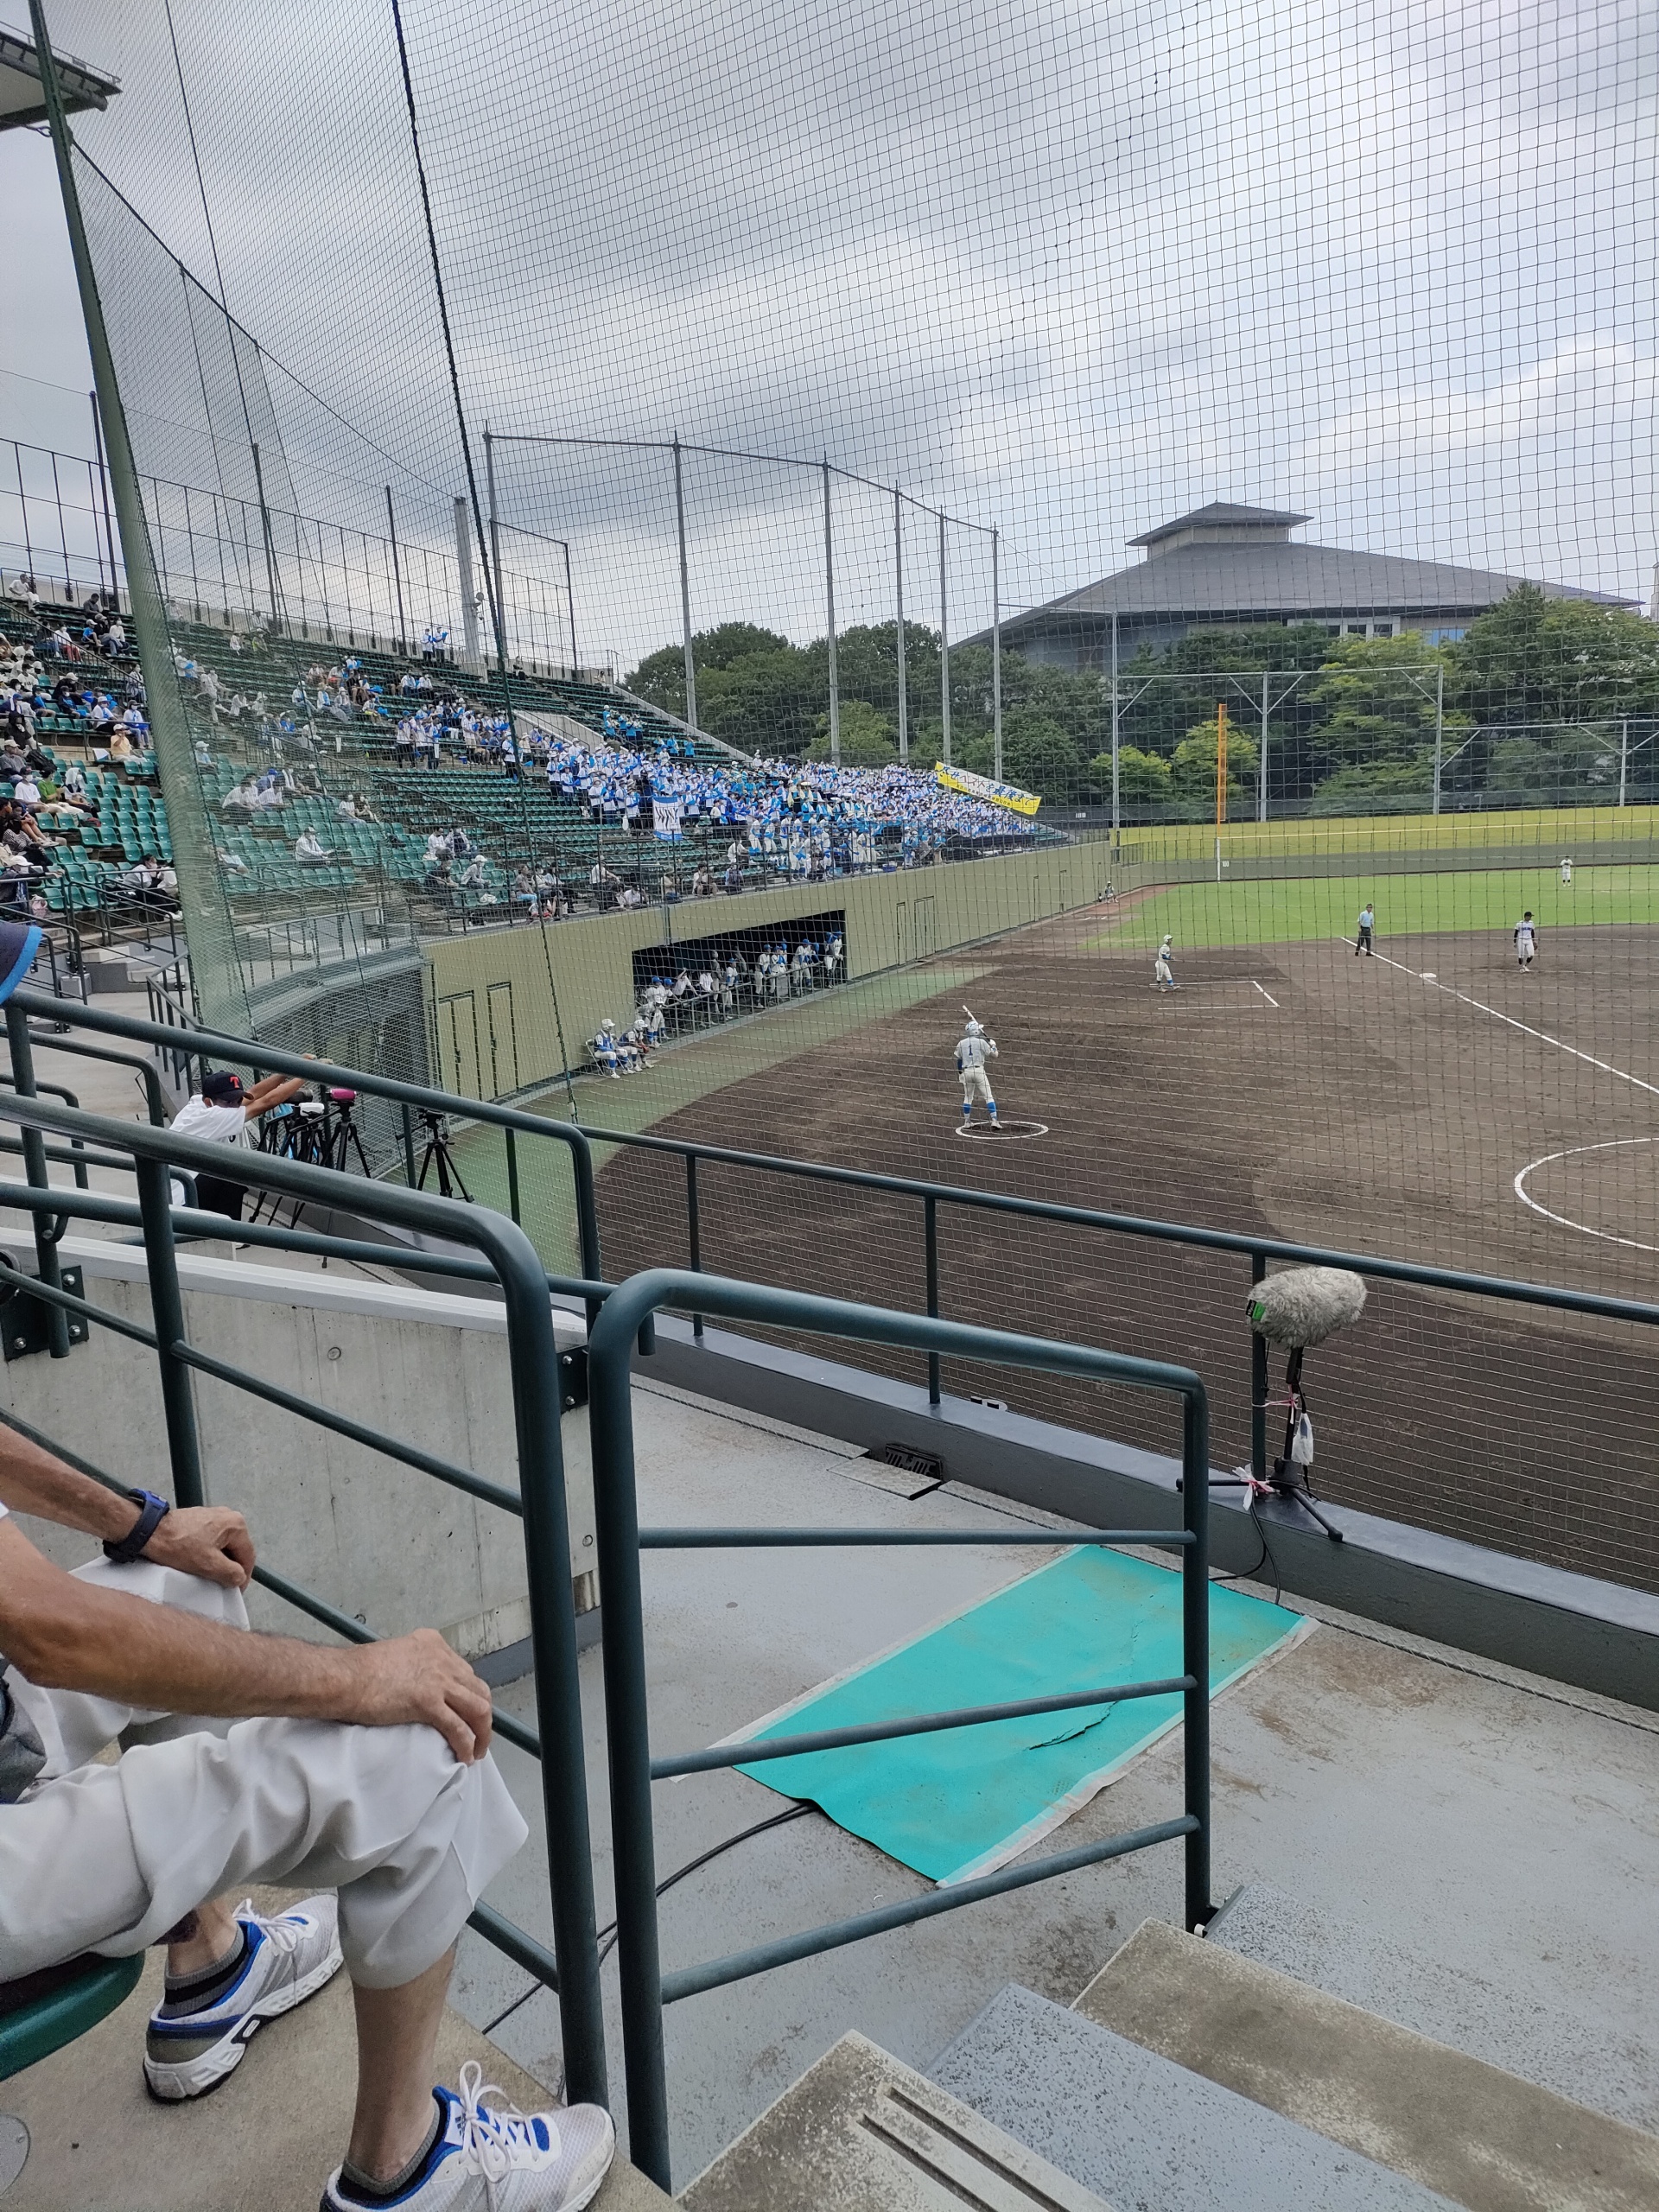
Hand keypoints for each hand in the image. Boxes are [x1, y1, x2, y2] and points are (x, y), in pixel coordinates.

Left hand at [142, 1504, 254, 1588]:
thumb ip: (232, 1574)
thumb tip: (238, 1578)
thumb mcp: (209, 1566)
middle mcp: (227, 1516)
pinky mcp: (199, 1520)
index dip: (243, 1576)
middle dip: (229, 1568)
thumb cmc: (175, 1544)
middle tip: (220, 1583)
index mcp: (236, 1524)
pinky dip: (207, 1554)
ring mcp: (213, 1516)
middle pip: (236, 1550)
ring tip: (205, 1573)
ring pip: (223, 1547)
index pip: (248, 1556)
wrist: (149, 1533)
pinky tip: (196, 1563)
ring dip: (217, 1562)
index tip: (236, 1588)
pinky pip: (211, 1542)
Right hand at [339, 1630, 493, 1762]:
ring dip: (482, 1733)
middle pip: (477, 1689)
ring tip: (477, 1750)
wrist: (344, 1678)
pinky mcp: (429, 1702)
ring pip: (478, 1708)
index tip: (468, 1712)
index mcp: (432, 1643)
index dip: (470, 1695)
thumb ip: (413, 1667)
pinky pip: (459, 1728)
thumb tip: (417, 1688)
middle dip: (482, 1715)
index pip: (464, 1671)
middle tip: (478, 1734)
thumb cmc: (358, 1671)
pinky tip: (465, 1756)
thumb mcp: (395, 1656)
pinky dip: (466, 1744)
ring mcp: (438, 1680)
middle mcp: (441, 1658)